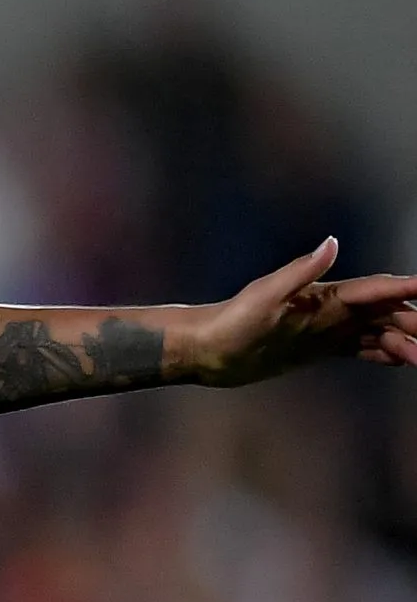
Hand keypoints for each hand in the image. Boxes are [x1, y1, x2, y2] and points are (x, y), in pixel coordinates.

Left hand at [192, 237, 416, 385]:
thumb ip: (300, 271)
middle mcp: (330, 309)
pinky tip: (400, 359)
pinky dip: (383, 352)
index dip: (406, 288)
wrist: (205, 349)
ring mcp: (325, 329)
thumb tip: (332, 242)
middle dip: (413, 320)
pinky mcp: (317, 348)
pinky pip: (359, 348)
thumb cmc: (230, 320)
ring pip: (378, 331)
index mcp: (325, 295)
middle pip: (386, 311)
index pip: (377, 290)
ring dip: (403, 340)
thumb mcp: (264, 296)